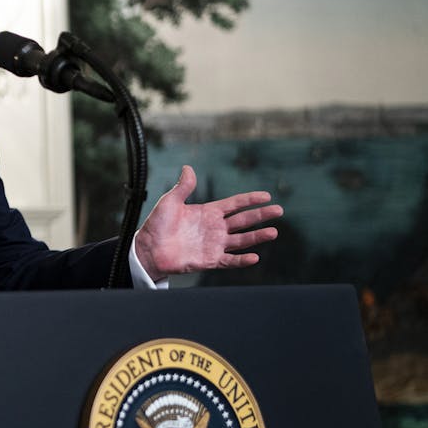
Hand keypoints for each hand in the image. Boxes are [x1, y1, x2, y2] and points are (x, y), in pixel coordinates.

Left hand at [134, 165, 282, 280]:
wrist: (148, 248)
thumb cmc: (157, 225)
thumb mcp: (170, 201)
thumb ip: (183, 187)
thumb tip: (188, 167)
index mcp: (208, 212)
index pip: (234, 204)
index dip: (250, 200)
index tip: (266, 196)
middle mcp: (215, 228)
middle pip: (243, 221)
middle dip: (261, 215)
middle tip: (279, 210)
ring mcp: (214, 245)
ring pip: (241, 240)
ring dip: (257, 237)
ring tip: (273, 232)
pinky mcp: (209, 260)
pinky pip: (229, 260)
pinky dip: (242, 260)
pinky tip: (254, 257)